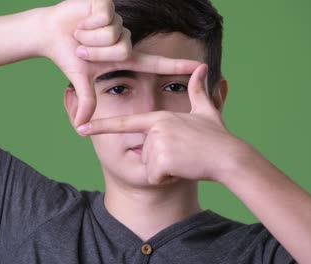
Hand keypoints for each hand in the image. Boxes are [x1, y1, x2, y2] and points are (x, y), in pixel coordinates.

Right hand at [41, 0, 200, 126]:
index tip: (202, 68)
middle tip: (81, 49)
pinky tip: (81, 22)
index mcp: (125, 56)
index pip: (158, 63)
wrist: (49, 32)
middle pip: (122, 49)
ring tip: (80, 35)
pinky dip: (87, 24)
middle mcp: (126, 38)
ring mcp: (119, 21)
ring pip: (113, 34)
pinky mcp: (109, 4)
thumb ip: (88, 100)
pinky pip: (104, 19)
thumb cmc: (68, 55)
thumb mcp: (81, 79)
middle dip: (96, 52)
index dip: (179, 66)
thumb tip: (81, 126)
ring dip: (89, 39)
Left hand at [76, 64, 249, 184]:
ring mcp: (157, 144)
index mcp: (160, 117)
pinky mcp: (160, 160)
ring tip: (184, 160)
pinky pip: (155, 177)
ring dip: (165, 169)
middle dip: (161, 161)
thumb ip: (198, 91)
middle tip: (182, 154)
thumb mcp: (206, 111)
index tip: (81, 128)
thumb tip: (202, 69)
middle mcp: (155, 128)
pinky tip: (183, 169)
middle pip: (144, 153)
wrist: (228, 156)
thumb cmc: (217, 136)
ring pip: (149, 167)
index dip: (102, 126)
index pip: (126, 123)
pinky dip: (168, 179)